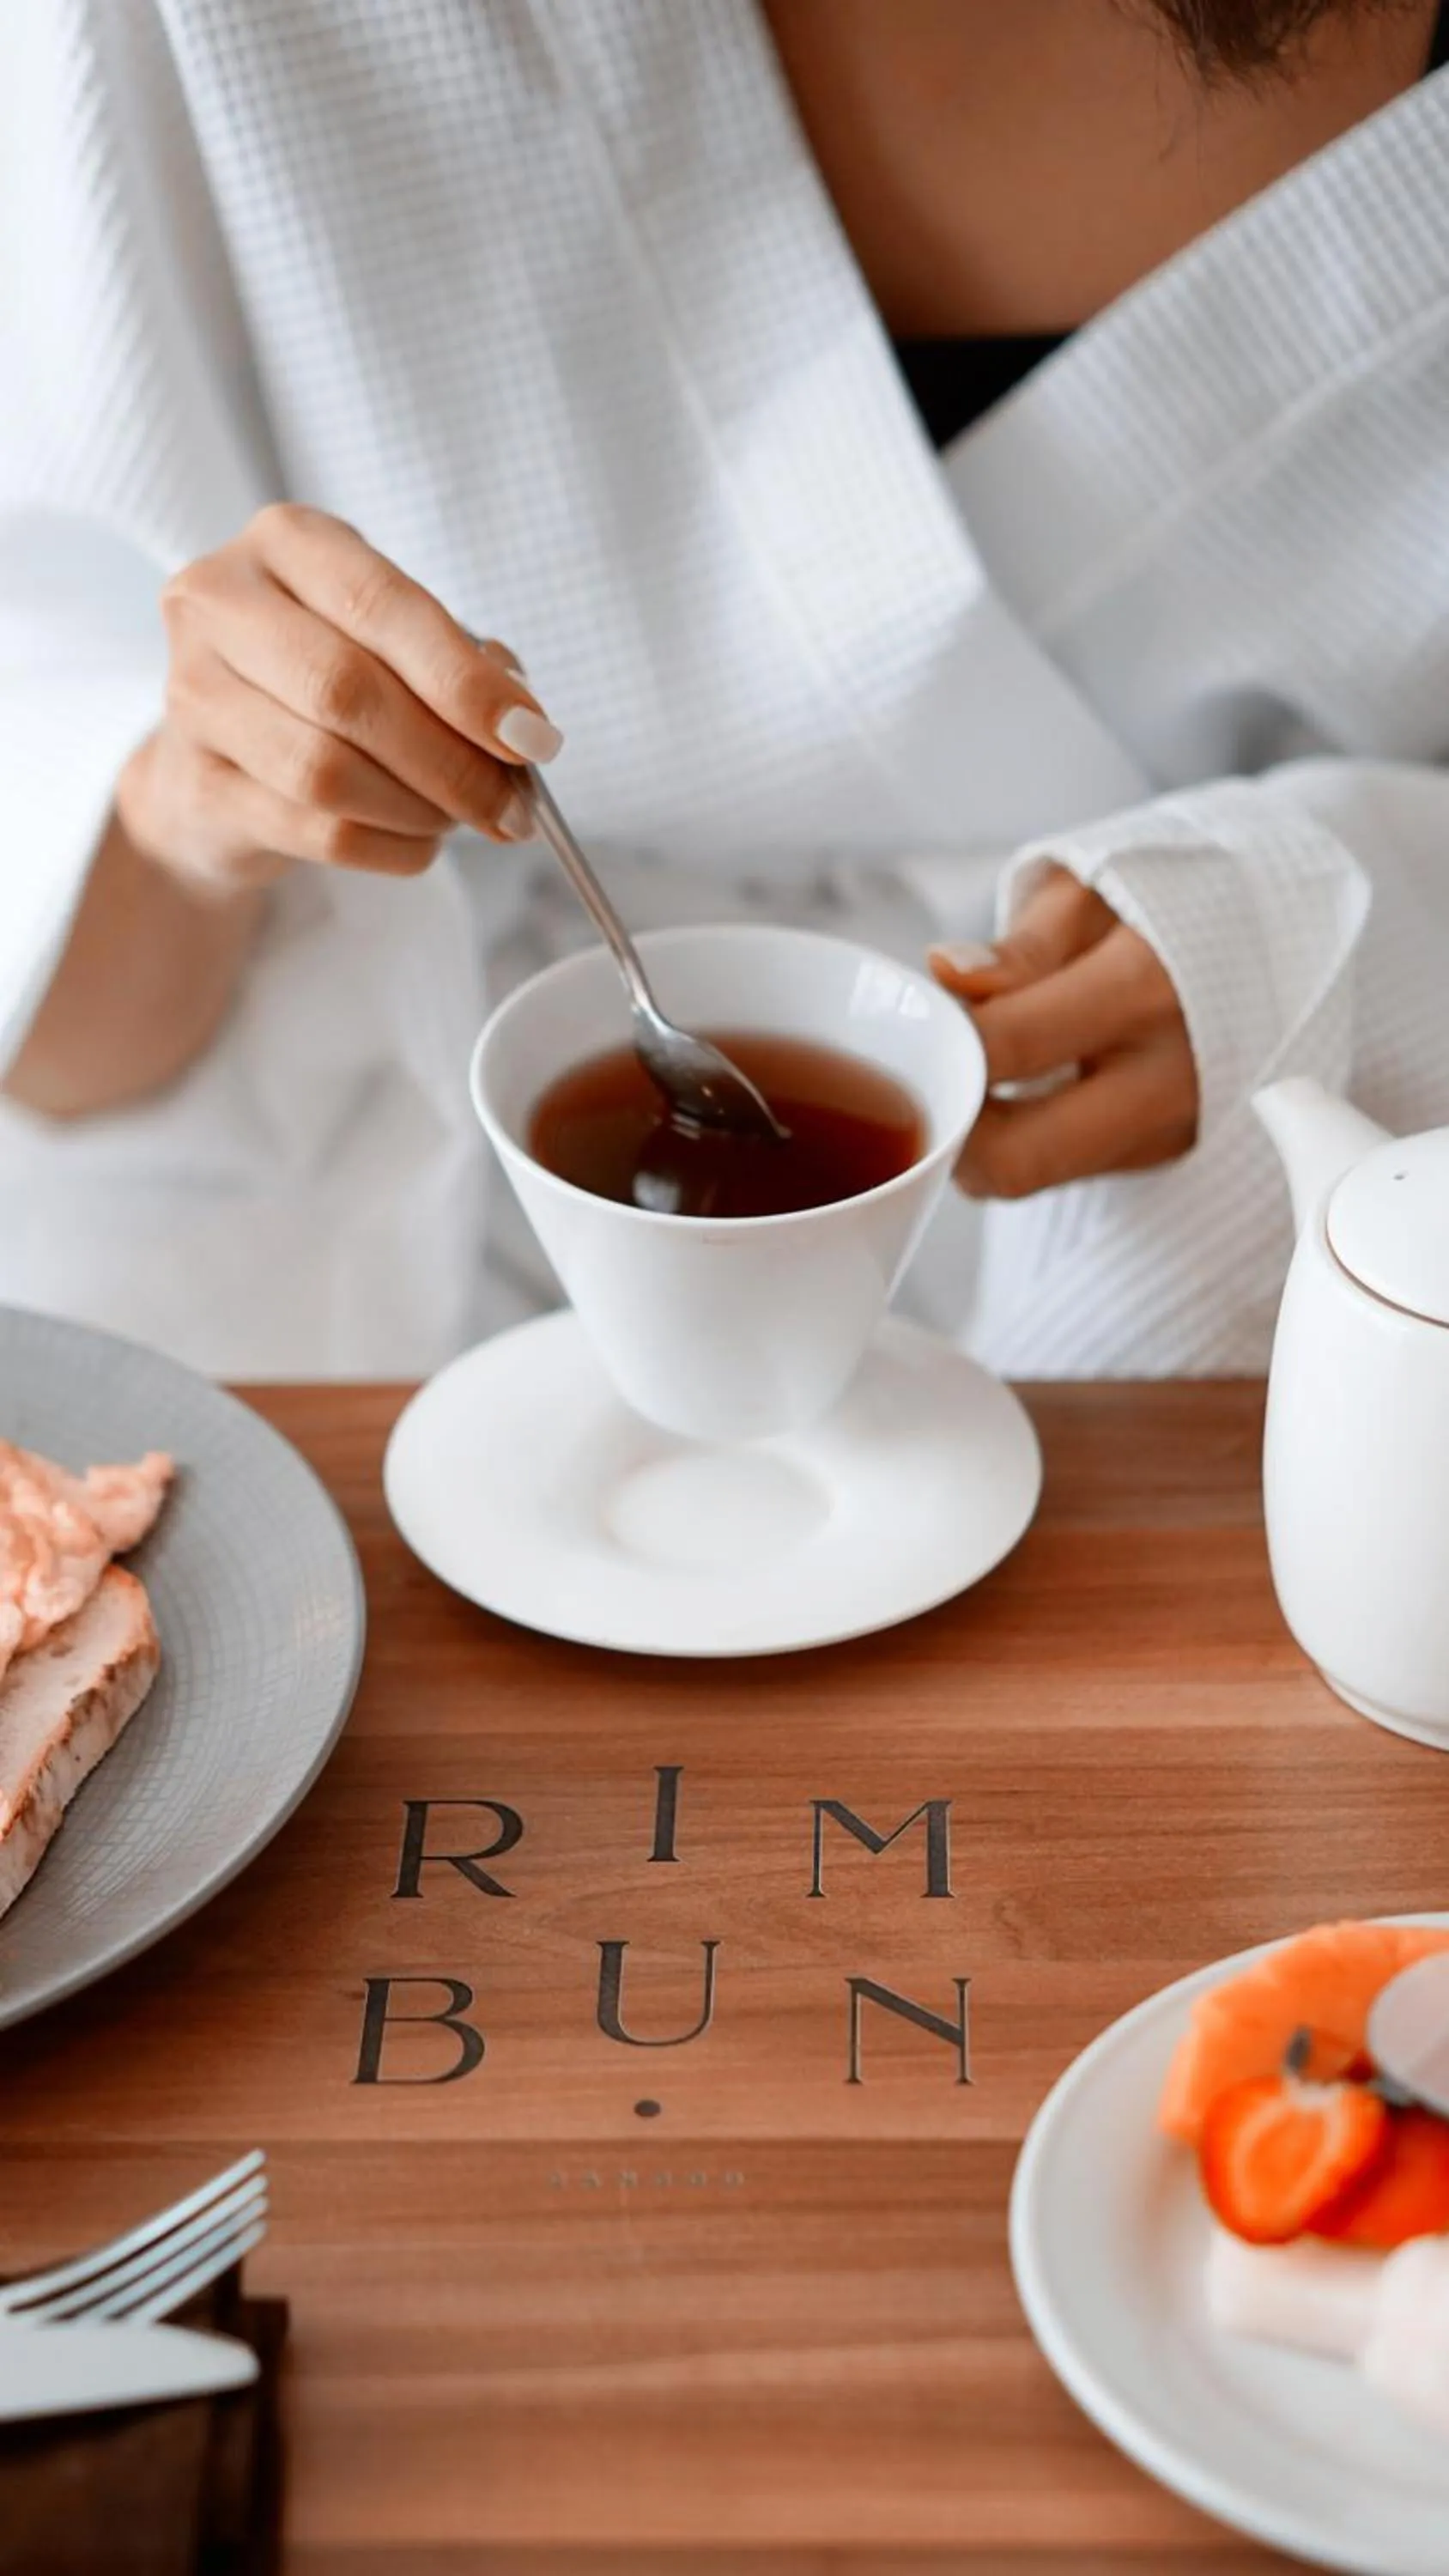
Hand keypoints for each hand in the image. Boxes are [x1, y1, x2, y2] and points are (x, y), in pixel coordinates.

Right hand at [117, 503, 560, 894]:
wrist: (218, 762)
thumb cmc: (323, 684)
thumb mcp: (392, 644)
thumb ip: (458, 666)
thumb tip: (519, 726)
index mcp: (286, 542)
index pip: (382, 606)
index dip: (465, 682)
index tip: (532, 738)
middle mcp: (220, 603)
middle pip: (348, 691)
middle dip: (452, 761)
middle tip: (511, 807)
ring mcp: (191, 694)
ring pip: (325, 770)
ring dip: (418, 810)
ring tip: (459, 820)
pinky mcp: (197, 785)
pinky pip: (313, 831)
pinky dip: (388, 848)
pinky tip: (418, 844)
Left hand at [930, 864, 1197, 1197]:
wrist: (1281, 936)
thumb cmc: (1172, 900)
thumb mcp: (1097, 890)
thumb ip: (1023, 946)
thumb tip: (947, 975)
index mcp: (1146, 990)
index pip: (1004, 1047)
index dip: (939, 1041)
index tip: (919, 1019)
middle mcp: (1165, 1081)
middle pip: (1014, 1162)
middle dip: (949, 1128)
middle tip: (933, 1073)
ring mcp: (1169, 1132)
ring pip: (1032, 1177)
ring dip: (982, 1138)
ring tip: (980, 1066)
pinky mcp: (1166, 1156)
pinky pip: (1065, 1167)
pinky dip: (1023, 1137)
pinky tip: (1022, 1086)